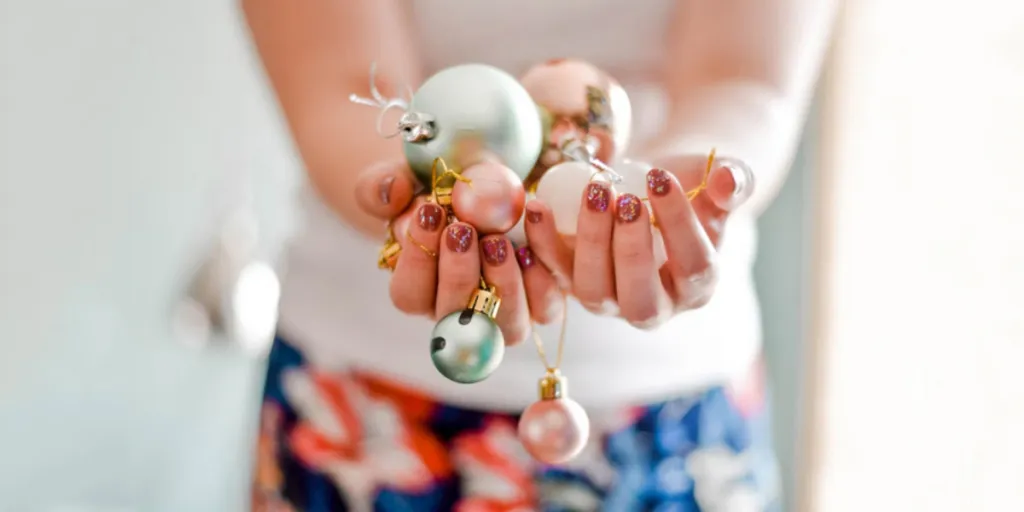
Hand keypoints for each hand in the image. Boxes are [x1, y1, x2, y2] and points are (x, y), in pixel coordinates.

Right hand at [354, 159, 562, 344]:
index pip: (409, 295)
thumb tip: (391, 194)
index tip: (428, 212)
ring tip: (498, 239)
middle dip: (458, 273)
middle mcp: (461, 314)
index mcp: (420, 291)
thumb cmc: (441, 191)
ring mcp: (503, 314)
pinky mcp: (541, 302)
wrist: (487, 187)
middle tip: (463, 229)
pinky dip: (544, 273)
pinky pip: (547, 306)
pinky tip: (534, 234)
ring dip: (503, 283)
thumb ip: (381, 186)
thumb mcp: (406, 180)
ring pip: (506, 326)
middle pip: (456, 318)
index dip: (416, 261)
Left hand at [523, 155, 753, 328]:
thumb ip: (733, 180)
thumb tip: (726, 180)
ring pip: (594, 293)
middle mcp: (655, 305)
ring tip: (594, 192)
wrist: (655, 186)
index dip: (679, 225)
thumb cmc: (693, 186)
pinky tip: (539, 206)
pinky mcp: (573, 283)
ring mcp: (610, 299)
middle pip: (640, 299)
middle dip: (631, 250)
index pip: (694, 267)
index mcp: (698, 286)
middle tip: (625, 199)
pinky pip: (554, 276)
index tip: (661, 178)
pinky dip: (543, 245)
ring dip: (590, 244)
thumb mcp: (719, 179)